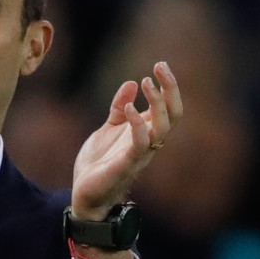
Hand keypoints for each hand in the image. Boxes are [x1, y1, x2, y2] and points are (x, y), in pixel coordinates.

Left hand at [72, 62, 182, 218]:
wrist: (85, 194)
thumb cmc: (99, 163)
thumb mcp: (108, 129)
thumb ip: (119, 109)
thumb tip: (130, 82)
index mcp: (146, 132)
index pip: (169, 108)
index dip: (168, 86)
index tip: (160, 65)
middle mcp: (148, 142)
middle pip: (173, 115)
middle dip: (170, 89)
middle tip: (160, 67)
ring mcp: (139, 154)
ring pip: (162, 128)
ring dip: (157, 103)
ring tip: (146, 82)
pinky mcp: (125, 165)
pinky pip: (140, 144)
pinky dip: (138, 125)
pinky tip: (129, 107)